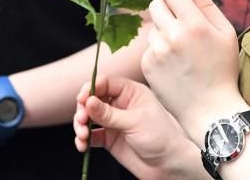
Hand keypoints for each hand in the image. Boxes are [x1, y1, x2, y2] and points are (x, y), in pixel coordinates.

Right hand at [74, 75, 202, 179]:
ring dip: (81, 125)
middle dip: (83, 109)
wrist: (168, 165)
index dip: (91, 89)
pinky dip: (83, 139)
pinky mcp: (109, 138)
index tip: (82, 99)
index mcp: (131, 93)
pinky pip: (91, 135)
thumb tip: (88, 101)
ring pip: (89, 117)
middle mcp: (121, 104)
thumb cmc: (161, 137)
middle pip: (93, 99)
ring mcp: (114, 122)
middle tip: (81, 120)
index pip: (106, 83)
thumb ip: (109, 113)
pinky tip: (83, 145)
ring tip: (82, 136)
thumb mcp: (134, 122)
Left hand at [142, 0, 245, 140]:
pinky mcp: (147, 65)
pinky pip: (149, 47)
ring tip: (181, 52)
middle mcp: (172, 36)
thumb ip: (205, 2)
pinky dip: (158, 52)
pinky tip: (173, 66)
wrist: (210, 110)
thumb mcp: (225, 33)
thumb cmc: (223, 69)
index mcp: (194, 24)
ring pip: (153, 27)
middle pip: (156, 4)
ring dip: (163, 33)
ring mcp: (157, 52)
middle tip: (182, 26)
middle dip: (167, 10)